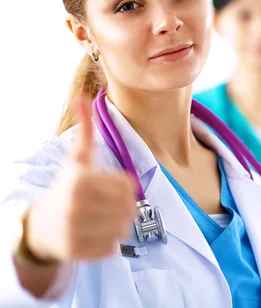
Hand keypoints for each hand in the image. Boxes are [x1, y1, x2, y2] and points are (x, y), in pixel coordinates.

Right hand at [25, 94, 136, 263]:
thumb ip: (86, 129)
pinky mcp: (76, 253)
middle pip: (130, 208)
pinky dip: (108, 243)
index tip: (106, 186)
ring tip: (100, 219)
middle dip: (122, 206)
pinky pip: (113, 248)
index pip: (129, 186)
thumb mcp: (77, 158)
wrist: (41, 225)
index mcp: (80, 180)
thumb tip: (84, 96)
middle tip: (105, 205)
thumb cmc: (67, 187)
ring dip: (117, 224)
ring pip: (124, 229)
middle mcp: (75, 206)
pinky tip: (92, 234)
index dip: (122, 186)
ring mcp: (74, 231)